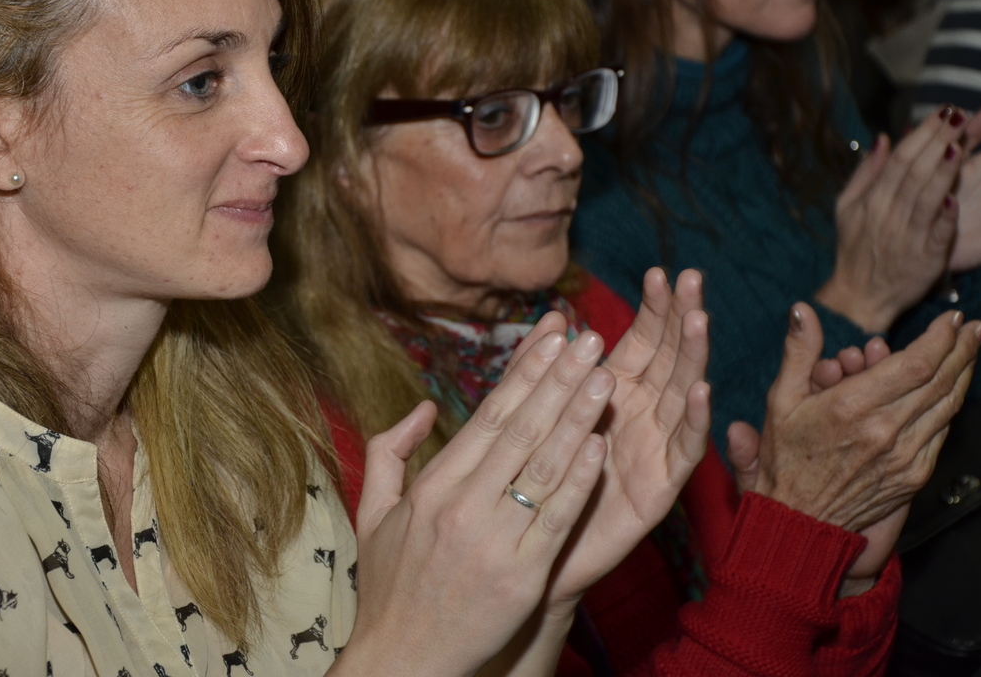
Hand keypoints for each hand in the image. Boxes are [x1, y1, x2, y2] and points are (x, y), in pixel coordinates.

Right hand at [342, 324, 613, 676]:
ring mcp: (491, 541)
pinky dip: (578, 482)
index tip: (553, 336)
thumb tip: (422, 407)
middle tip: (591, 340)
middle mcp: (461, 506)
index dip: (524, 371)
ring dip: (577, 419)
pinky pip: (555, 520)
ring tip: (606, 380)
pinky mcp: (520, 578)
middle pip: (519, 430)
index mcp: (432, 486)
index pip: (487, 415)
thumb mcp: (374, 514)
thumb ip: (391, 452)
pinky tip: (599, 447)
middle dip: (558, 380)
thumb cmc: (390, 588)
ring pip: (541, 467)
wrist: (402, 661)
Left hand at [541, 267, 710, 606]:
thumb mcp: (540, 414)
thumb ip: (544, 368)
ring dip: (693, 358)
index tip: (660, 272)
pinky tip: (700, 391)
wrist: (532, 549)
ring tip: (699, 320)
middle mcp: (643, 415)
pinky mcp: (659, 489)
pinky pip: (681, 452)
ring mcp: (655, 450)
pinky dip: (692, 421)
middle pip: (669, 358)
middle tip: (692, 280)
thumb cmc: (538, 478)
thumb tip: (554, 316)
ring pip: (682, 395)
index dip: (653, 308)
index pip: (642, 340)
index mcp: (616, 392)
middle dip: (682, 318)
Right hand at [736, 303, 980, 597]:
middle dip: (962, 348)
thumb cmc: (785, 458)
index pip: (915, 364)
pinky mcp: (914, 475)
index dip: (939, 338)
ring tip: (971, 349)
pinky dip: (950, 405)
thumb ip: (798, 351)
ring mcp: (904, 456)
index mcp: (851, 407)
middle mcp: (884, 431)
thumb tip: (803, 310)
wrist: (799, 519)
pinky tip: (951, 388)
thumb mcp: (780, 399)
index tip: (949, 319)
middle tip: (975, 326)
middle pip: (941, 380)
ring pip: (948, 406)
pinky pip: (941, 432)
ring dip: (964, 373)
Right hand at [816, 107, 965, 332]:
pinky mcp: (925, 259)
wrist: (859, 297)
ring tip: (962, 143)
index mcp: (870, 201)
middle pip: (915, 171)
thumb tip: (883, 138)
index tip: (941, 113)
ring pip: (927, 197)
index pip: (899, 159)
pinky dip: (945, 215)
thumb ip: (866, 173)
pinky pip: (937, 233)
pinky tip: (955, 196)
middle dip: (938, 141)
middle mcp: (887, 215)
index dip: (921, 134)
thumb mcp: (847, 208)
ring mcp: (906, 237)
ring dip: (945, 169)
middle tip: (958, 116)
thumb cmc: (855, 250)